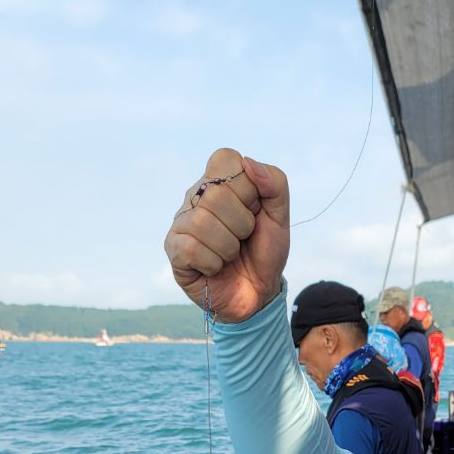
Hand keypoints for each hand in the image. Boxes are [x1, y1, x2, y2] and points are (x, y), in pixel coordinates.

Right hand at [164, 150, 289, 322]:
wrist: (258, 294)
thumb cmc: (264, 252)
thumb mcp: (279, 217)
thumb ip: (275, 184)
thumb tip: (248, 163)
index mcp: (218, 182)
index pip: (226, 159)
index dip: (247, 188)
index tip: (253, 210)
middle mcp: (195, 198)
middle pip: (217, 194)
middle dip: (242, 224)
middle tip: (243, 238)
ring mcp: (182, 223)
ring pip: (203, 222)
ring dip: (229, 247)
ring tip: (229, 255)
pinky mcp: (174, 250)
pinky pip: (193, 248)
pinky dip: (214, 263)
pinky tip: (215, 267)